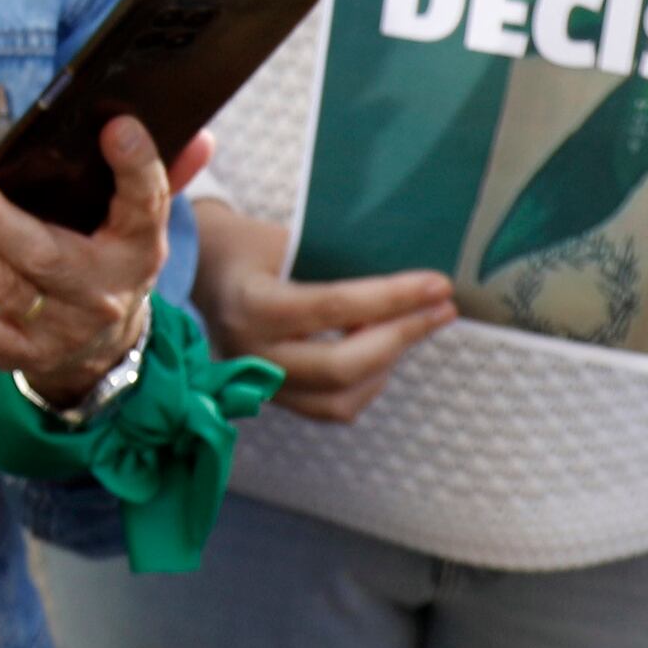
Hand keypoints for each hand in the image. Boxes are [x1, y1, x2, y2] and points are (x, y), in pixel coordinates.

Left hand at [0, 123, 207, 408]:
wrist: (104, 351)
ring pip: (1, 289)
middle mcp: (102, 293)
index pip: (145, 204)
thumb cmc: (107, 260)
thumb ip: (158, 176)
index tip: (116, 126)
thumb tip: (198, 134)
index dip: (136, 165)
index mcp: (136, 248)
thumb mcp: (138, 224)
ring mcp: (62, 331)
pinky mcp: (24, 357)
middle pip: (44, 255)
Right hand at [189, 198, 452, 421]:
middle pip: (342, 365)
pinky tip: (380, 351)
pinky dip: (367, 382)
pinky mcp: (273, 398)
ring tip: (411, 327)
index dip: (392, 298)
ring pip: (341, 397)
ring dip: (387, 364)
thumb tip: (411, 280)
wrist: (206, 269)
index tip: (437, 285)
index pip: (334, 306)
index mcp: (251, 304)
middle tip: (441, 309)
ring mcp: (260, 383)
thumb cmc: (252, 247)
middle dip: (402, 336)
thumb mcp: (287, 239)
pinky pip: (332, 407)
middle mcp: (251, 353)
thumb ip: (336, 264)